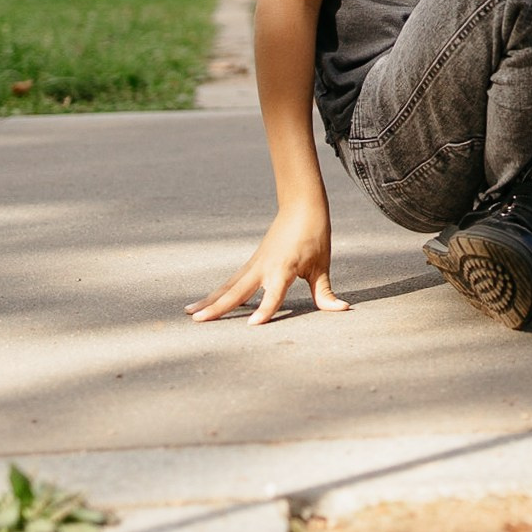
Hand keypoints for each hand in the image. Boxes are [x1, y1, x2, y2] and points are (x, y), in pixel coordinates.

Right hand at [186, 203, 349, 324]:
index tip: (253, 326)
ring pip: (229, 285)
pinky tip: (205, 302)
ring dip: (210, 299)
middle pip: (238, 291)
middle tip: (198, 321)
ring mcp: (255, 264)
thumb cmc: (314, 235)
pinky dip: (218, 291)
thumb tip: (341, 310)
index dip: (266, 310)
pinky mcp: (252, 262)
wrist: (301, 206)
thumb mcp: (322, 265)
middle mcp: (264, 267)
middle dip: (218, 307)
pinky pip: (232, 280)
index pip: (274, 294)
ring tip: (189, 313)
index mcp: (283, 268)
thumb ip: (325, 291)